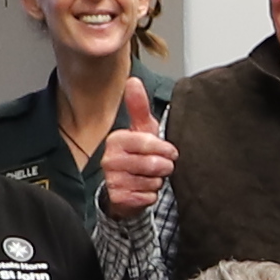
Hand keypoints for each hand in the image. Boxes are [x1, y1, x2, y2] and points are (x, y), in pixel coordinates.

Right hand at [98, 75, 171, 216]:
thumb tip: (133, 80)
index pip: (147, 142)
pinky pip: (147, 197)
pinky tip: (143, 189)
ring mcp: (111, 180)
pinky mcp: (117, 199)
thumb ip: (139, 106)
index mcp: (116, 140)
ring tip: (150, 177)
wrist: (126, 186)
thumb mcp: (142, 129)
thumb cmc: (138, 154)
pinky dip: (151, 195)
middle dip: (163, 167)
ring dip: (157, 181)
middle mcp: (109, 160)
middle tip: (162, 166)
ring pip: (151, 182)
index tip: (170, 152)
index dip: (164, 148)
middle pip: (152, 164)